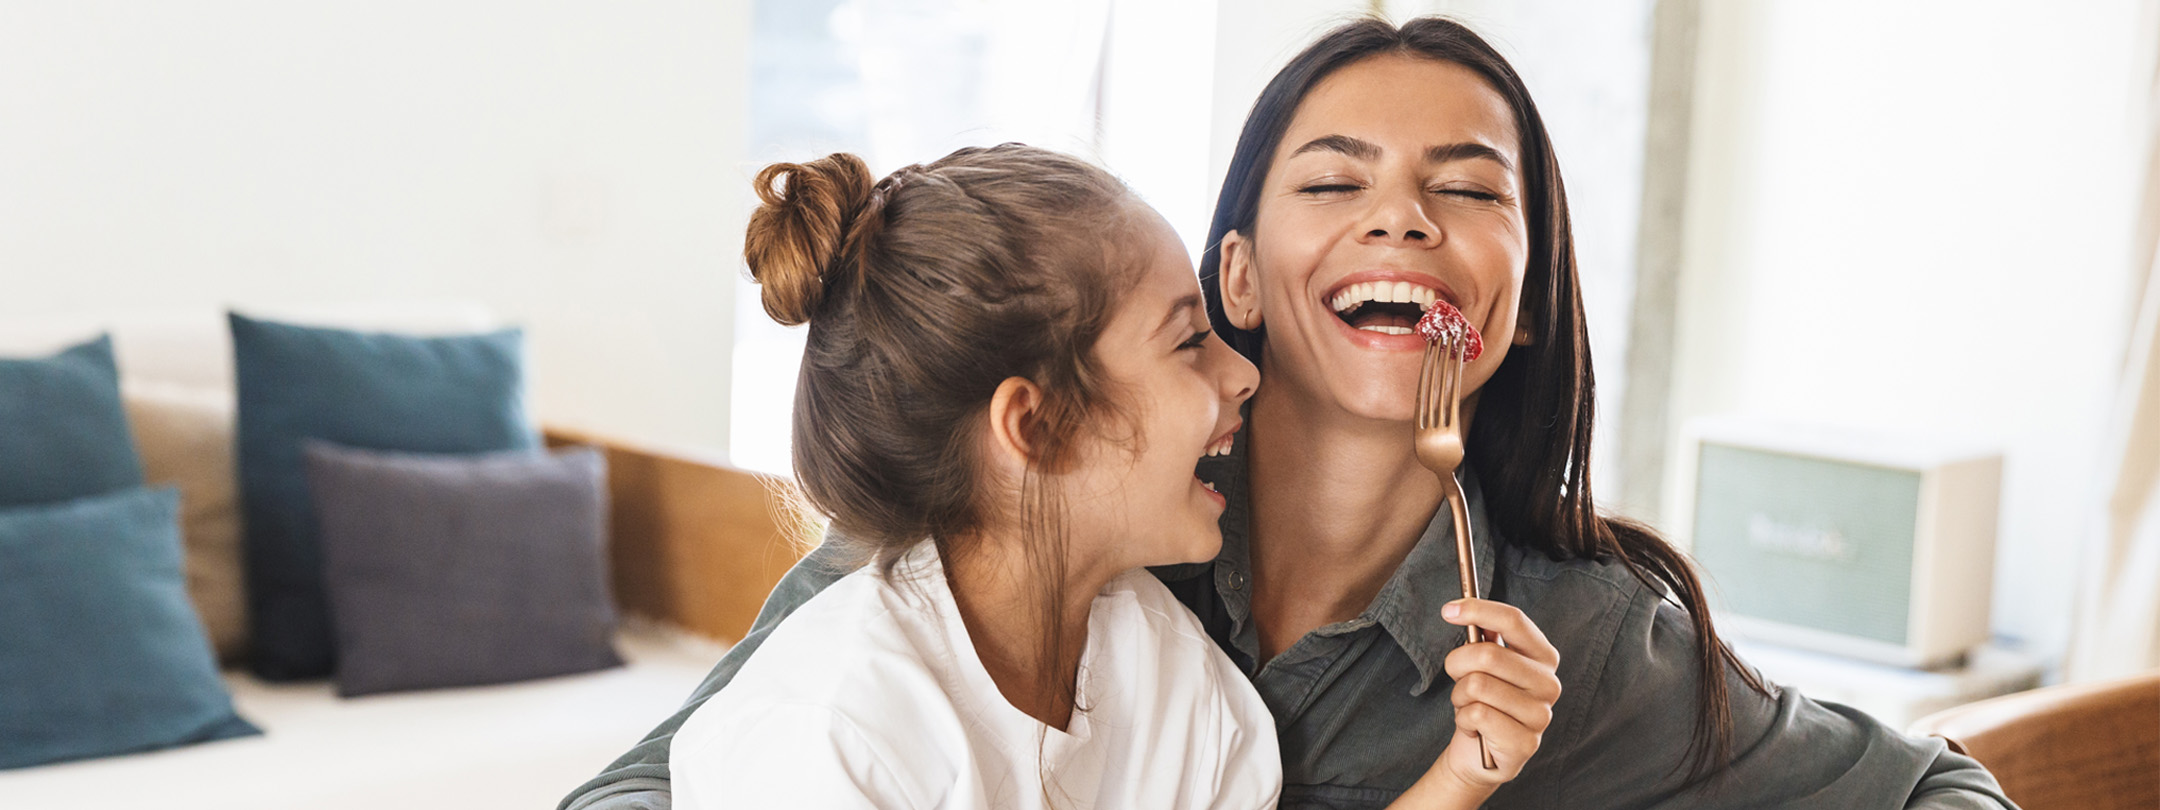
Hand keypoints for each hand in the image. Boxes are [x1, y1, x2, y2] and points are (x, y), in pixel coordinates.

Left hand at [1433, 598, 1560, 791]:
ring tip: (1469, 706)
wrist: (1482, 754)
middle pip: (1488, 654)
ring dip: (1460, 696)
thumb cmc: (1484, 701)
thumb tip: (1464, 610)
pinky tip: (1474, 728)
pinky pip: (1476, 715)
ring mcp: (1540, 715)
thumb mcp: (1485, 665)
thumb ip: (1484, 637)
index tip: (1447, 610)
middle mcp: (1549, 684)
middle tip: (1457, 678)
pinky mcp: (1525, 742)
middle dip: (1458, 664)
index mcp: (1544, 656)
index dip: (1478, 610)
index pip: (1514, 621)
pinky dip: (1463, 719)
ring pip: (1477, 685)